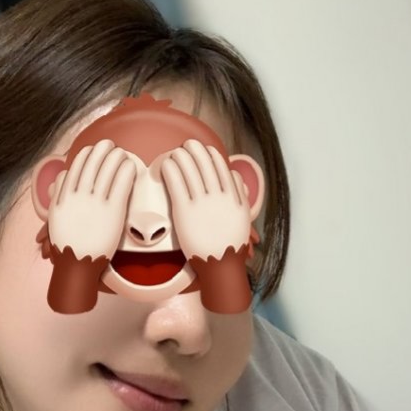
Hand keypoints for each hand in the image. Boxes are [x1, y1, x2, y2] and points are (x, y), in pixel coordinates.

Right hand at [47, 139, 135, 260]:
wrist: (78, 264)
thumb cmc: (69, 243)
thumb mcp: (56, 215)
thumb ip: (59, 193)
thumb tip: (62, 174)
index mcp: (66, 194)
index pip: (77, 165)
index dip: (87, 154)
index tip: (93, 149)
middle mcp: (79, 195)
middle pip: (93, 163)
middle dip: (103, 150)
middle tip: (112, 145)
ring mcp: (96, 202)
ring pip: (107, 170)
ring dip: (116, 157)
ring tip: (123, 153)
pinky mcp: (112, 212)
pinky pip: (120, 185)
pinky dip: (126, 172)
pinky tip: (131, 166)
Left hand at [161, 139, 251, 262]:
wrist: (220, 265)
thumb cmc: (229, 243)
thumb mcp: (242, 216)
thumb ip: (239, 193)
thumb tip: (234, 173)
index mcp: (232, 196)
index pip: (220, 165)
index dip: (210, 153)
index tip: (203, 148)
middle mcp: (218, 196)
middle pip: (204, 163)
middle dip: (194, 149)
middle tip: (186, 146)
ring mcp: (202, 203)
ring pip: (189, 169)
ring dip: (181, 156)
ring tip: (174, 153)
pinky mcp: (185, 212)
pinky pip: (177, 183)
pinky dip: (171, 170)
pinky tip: (167, 165)